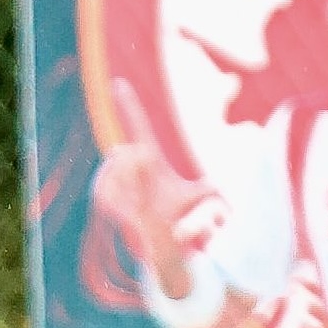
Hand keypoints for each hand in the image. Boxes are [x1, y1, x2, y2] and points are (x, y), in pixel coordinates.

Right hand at [91, 78, 214, 297]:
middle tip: (146, 192)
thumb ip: (209, 191)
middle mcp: (131, 164)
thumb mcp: (197, 199)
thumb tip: (221, 188)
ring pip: (117, 174)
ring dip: (131, 195)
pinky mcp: (106, 198)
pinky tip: (130, 215)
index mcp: (151, 158)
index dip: (129, 106)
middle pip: (128, 155)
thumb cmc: (179, 217)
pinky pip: (107, 193)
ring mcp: (117, 180)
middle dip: (137, 172)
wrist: (163, 245)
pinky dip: (120, 206)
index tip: (119, 83)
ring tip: (140, 207)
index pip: (139, 127)